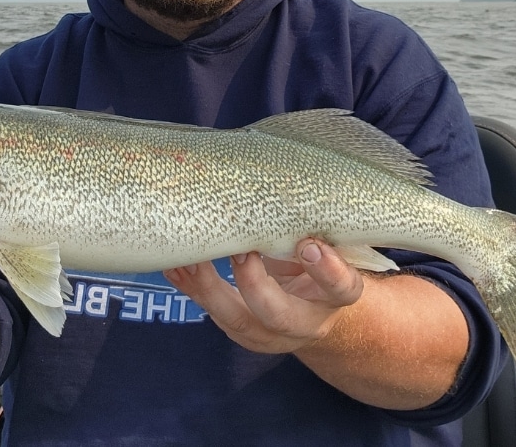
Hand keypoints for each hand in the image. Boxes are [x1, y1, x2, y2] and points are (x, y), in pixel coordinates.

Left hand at [164, 238, 363, 354]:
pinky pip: (213, 313)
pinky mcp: (241, 332)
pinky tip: (174, 265)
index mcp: (335, 297)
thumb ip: (310, 227)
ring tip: (192, 258)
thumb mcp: (326, 247)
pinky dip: (191, 288)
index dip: (327, 270)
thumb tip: (282, 180)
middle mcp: (306, 322)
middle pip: (280, 315)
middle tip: (240, 251)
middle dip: (254, 284)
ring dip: (210, 288)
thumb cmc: (316, 263)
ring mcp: (270, 334)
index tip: (308, 245)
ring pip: (238, 321)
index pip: (341, 288)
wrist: (312, 307)